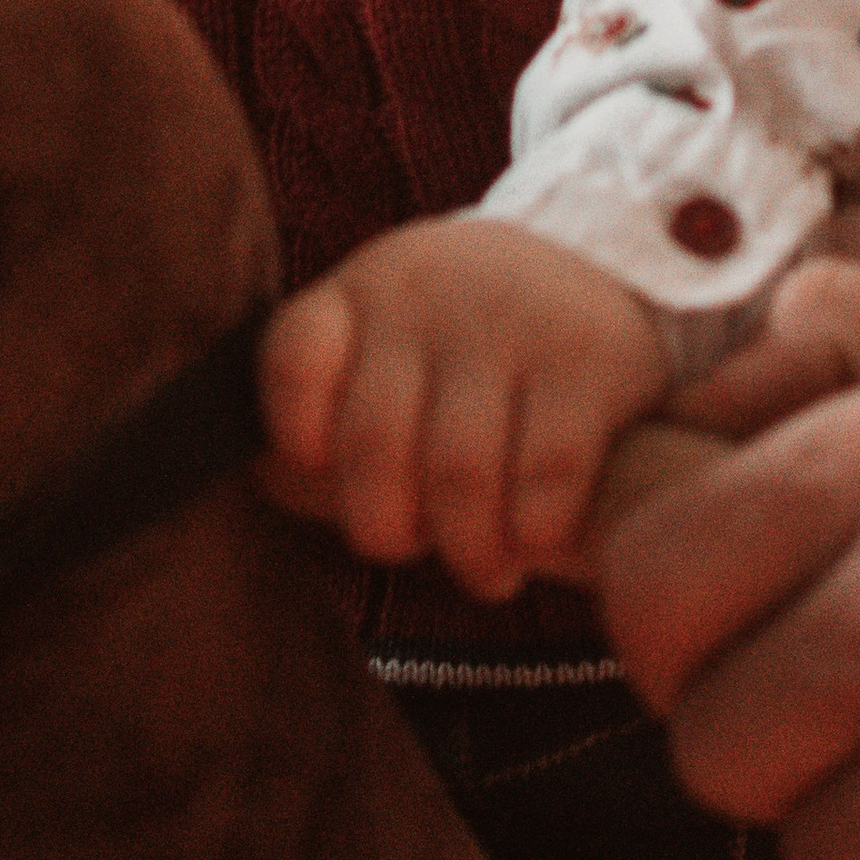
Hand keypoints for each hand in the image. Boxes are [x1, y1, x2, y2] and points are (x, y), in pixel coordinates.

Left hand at [260, 215, 667, 596]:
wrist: (598, 290)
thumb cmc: (462, 362)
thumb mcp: (385, 361)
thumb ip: (316, 425)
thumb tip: (262, 476)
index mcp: (359, 295)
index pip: (294, 362)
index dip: (296, 437)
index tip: (327, 469)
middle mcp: (427, 293)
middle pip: (375, 444)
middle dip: (389, 526)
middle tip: (416, 544)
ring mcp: (509, 318)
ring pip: (459, 471)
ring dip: (469, 549)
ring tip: (484, 568)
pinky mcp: (589, 355)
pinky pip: (546, 474)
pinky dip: (533, 532)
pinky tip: (536, 539)